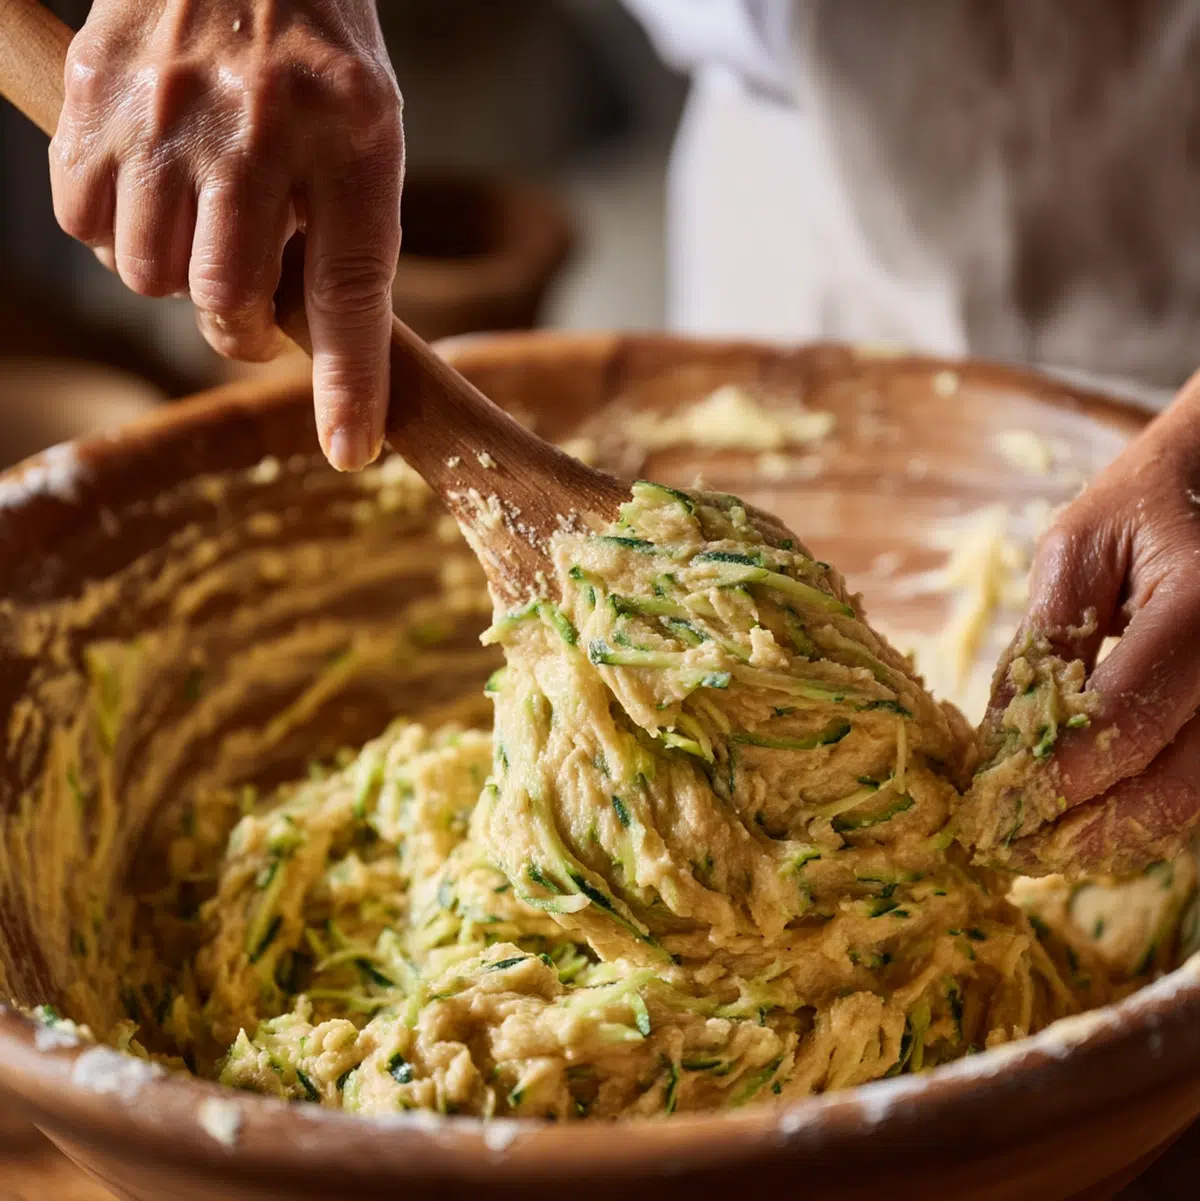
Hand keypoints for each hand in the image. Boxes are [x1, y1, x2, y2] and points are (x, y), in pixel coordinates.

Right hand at [49, 0, 403, 471]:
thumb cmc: (316, 54)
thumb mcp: (368, 138)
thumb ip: (346, 237)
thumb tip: (317, 347)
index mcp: (349, 138)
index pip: (350, 293)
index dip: (349, 383)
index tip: (348, 447)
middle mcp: (253, 125)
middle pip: (225, 298)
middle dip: (238, 326)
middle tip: (250, 302)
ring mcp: (162, 110)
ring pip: (147, 273)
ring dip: (176, 276)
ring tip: (203, 226)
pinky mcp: (93, 94)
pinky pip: (83, 222)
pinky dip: (115, 232)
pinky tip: (152, 195)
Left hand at [971, 371, 1199, 875]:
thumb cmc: (1139, 509)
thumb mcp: (1077, 551)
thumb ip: (1045, 641)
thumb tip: (1000, 740)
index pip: (1130, 714)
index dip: (1061, 771)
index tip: (996, 804)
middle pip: (1175, 783)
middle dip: (1085, 828)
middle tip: (1009, 851)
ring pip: (1192, 800)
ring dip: (1112, 837)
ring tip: (1035, 852)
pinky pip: (1197, 785)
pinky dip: (1141, 814)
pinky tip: (1084, 825)